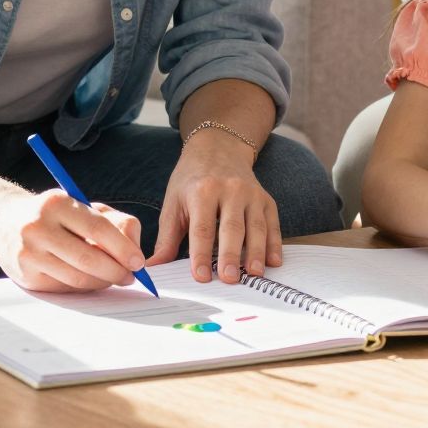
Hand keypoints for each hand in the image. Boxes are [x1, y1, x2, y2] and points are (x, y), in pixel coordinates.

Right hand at [0, 187, 145, 293]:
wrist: (5, 224)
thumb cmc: (54, 215)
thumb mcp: (83, 207)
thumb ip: (115, 222)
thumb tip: (134, 251)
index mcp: (56, 203)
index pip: (98, 228)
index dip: (123, 248)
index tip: (138, 262)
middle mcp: (38, 227)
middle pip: (88, 258)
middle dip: (116, 271)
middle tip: (130, 276)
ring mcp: (29, 254)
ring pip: (78, 278)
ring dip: (103, 282)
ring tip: (113, 278)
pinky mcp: (26, 276)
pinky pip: (65, 288)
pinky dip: (84, 287)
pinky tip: (91, 280)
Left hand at [152, 134, 281, 283]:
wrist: (218, 149)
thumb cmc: (192, 180)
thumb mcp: (173, 203)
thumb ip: (166, 238)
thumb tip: (153, 267)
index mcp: (203, 190)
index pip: (202, 228)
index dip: (201, 253)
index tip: (201, 276)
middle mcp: (230, 189)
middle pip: (231, 227)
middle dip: (231, 255)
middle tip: (230, 278)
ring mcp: (251, 194)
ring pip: (256, 226)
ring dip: (256, 252)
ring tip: (254, 274)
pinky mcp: (266, 199)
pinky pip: (272, 223)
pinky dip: (275, 243)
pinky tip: (273, 262)